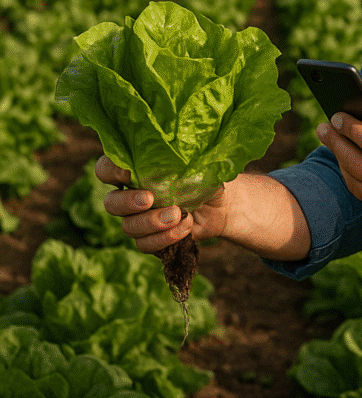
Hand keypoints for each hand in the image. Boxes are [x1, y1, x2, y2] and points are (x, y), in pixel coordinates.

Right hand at [95, 155, 226, 252]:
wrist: (218, 205)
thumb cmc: (202, 177)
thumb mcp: (194, 164)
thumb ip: (181, 159)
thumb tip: (180, 153)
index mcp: (134, 171)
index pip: (106, 169)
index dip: (111, 171)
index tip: (128, 173)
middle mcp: (129, 195)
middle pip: (110, 203)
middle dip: (127, 202)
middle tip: (149, 199)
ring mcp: (138, 220)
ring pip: (128, 227)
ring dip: (152, 222)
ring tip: (177, 214)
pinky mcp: (149, 239)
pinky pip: (145, 244)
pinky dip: (165, 238)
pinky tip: (185, 227)